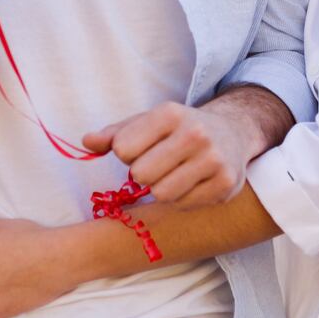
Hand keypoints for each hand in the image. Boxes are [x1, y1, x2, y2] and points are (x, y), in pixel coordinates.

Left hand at [82, 102, 252, 205]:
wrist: (232, 133)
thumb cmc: (178, 129)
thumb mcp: (147, 122)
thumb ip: (114, 133)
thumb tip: (86, 143)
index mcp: (170, 113)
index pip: (123, 148)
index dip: (126, 154)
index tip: (142, 148)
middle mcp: (195, 133)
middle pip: (141, 174)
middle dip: (142, 174)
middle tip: (157, 165)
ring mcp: (213, 159)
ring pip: (161, 194)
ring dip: (161, 188)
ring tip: (173, 174)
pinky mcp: (225, 184)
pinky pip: (183, 204)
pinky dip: (181, 198)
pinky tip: (191, 182)